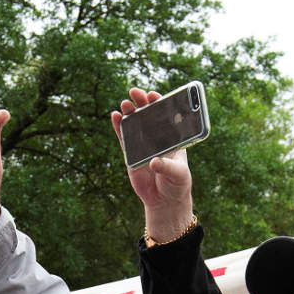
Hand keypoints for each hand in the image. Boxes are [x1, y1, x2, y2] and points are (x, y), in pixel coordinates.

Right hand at [114, 89, 193, 242]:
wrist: (165, 200)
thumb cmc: (177, 184)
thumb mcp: (178, 175)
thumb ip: (167, 167)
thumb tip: (153, 162)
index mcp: (172, 137)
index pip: (166, 116)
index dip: (159, 103)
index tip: (153, 95)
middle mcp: (157, 137)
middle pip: (148, 115)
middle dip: (142, 102)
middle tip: (135, 92)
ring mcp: (143, 145)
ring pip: (135, 124)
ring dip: (129, 112)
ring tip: (124, 103)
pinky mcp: (131, 154)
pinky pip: (124, 138)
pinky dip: (119, 127)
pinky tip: (115, 116)